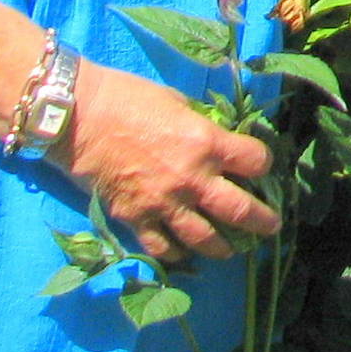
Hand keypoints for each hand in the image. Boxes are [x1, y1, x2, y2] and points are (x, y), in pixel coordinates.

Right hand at [54, 61, 279, 266]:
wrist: (80, 116)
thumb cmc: (128, 97)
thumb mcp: (177, 101)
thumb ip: (199, 126)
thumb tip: (215, 139)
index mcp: (206, 141)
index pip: (255, 161)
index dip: (262, 163)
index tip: (259, 166)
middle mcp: (192, 177)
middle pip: (240, 210)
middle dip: (261, 221)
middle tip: (270, 226)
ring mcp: (164, 202)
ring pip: (205, 239)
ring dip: (224, 247)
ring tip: (231, 250)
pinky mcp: (136, 218)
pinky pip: (163, 247)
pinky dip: (177, 254)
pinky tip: (185, 254)